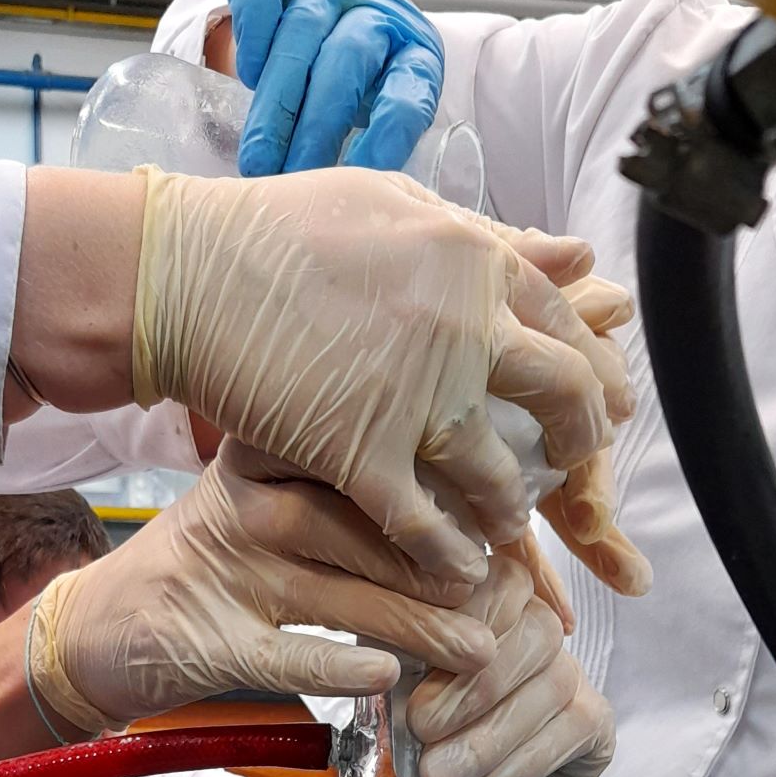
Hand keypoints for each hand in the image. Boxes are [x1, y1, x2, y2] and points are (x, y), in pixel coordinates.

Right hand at [26, 439, 497, 734]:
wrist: (96, 628)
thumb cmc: (202, 566)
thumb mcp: (258, 507)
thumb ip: (338, 500)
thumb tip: (455, 511)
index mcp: (262, 466)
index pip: (358, 468)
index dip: (434, 495)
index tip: (497, 522)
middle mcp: (245, 511)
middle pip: (354, 525)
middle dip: (433, 560)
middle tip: (495, 590)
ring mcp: (224, 575)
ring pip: (333, 590)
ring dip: (413, 620)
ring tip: (476, 649)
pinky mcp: (209, 643)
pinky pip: (285, 652)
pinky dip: (338, 662)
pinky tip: (387, 675)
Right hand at [133, 164, 632, 579]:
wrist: (180, 276)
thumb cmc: (279, 232)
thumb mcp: (394, 205)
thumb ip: (487, 240)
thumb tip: (581, 257)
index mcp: (471, 261)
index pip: (566, 325)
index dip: (591, 373)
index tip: (595, 405)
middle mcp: (459, 329)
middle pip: (560, 399)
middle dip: (577, 442)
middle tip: (571, 468)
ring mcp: (408, 400)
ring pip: (496, 476)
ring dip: (507, 510)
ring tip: (504, 525)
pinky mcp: (354, 458)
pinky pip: (421, 526)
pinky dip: (445, 556)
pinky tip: (457, 570)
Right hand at [226, 0, 443, 176]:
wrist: (341, 20)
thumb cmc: (360, 90)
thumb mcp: (381, 120)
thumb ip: (372, 148)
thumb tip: (347, 208)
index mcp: (417, 55)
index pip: (407, 93)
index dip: (386, 135)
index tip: (362, 179)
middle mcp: (379, 12)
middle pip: (346, 62)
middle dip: (315, 128)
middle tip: (291, 177)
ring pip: (303, 29)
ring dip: (277, 99)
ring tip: (259, 156)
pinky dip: (254, 21)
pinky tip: (247, 71)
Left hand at [408, 555, 613, 776]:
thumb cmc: (426, 716)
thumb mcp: (397, 673)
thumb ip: (393, 651)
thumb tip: (380, 657)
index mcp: (492, 594)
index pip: (496, 585)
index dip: (459, 620)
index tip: (413, 660)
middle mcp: (541, 621)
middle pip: (532, 631)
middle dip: (472, 685)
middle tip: (421, 727)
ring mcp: (574, 668)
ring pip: (552, 683)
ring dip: (490, 734)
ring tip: (441, 771)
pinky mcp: (595, 716)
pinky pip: (571, 727)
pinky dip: (524, 761)